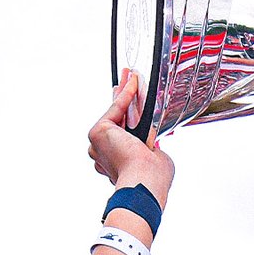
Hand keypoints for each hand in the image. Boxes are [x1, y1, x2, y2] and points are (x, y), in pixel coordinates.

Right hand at [87, 70, 174, 207]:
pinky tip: (133, 80)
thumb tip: (152, 142)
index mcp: (116, 162)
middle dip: (123, 98)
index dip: (128, 115)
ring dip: (125, 92)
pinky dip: (126, 93)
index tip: (132, 101)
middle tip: (126, 79)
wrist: (144, 181)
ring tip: (130, 73)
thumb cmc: (151, 179)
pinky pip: (116, 108)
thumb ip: (151, 148)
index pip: (122, 134)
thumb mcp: (155, 159)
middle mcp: (104, 153)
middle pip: (116, 118)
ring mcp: (99, 144)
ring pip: (116, 112)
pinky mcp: (99, 132)